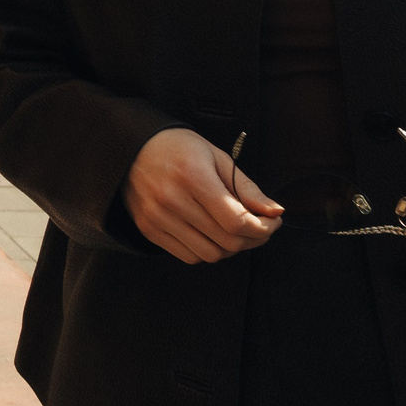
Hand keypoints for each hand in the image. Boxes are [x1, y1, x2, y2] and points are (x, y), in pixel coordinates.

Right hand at [124, 127, 282, 262]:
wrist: (130, 149)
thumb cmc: (179, 149)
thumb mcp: (217, 157)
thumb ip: (247, 188)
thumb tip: (275, 213)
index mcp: (192, 176)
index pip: (237, 221)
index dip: (264, 228)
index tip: (272, 221)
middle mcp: (172, 199)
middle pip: (228, 241)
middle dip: (254, 239)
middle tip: (259, 227)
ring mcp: (157, 217)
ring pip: (210, 254)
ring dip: (231, 248)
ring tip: (234, 231)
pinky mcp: (149, 229)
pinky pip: (189, 256)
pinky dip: (207, 250)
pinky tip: (210, 233)